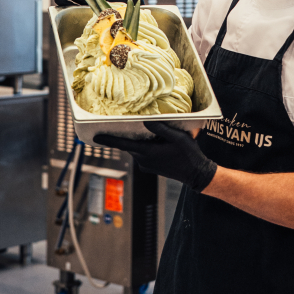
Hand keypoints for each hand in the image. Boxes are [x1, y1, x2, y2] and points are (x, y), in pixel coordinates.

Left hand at [94, 121, 216, 191]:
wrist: (197, 173)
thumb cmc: (189, 155)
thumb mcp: (177, 137)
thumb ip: (161, 129)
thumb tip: (146, 120)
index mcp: (147, 153)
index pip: (123, 145)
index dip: (109, 140)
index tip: (96, 137)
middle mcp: (143, 161)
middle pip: (129, 145)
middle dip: (126, 135)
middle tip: (122, 123)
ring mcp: (147, 166)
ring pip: (136, 149)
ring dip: (138, 141)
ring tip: (144, 129)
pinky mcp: (151, 168)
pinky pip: (142, 154)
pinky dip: (143, 146)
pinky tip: (154, 140)